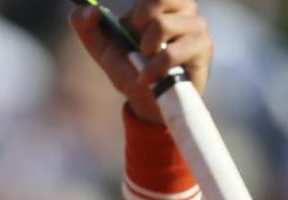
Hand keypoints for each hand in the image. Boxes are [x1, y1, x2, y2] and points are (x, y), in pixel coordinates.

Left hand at [70, 0, 212, 123]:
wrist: (146, 102)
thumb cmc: (128, 69)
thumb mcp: (101, 48)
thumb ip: (85, 25)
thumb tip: (88, 10)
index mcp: (163, 3)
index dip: (136, 14)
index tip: (134, 32)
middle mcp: (185, 9)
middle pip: (156, 2)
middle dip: (137, 30)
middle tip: (140, 50)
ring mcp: (197, 26)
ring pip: (161, 26)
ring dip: (144, 53)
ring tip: (146, 66)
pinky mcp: (203, 47)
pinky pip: (171, 52)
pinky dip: (153, 69)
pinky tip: (149, 79)